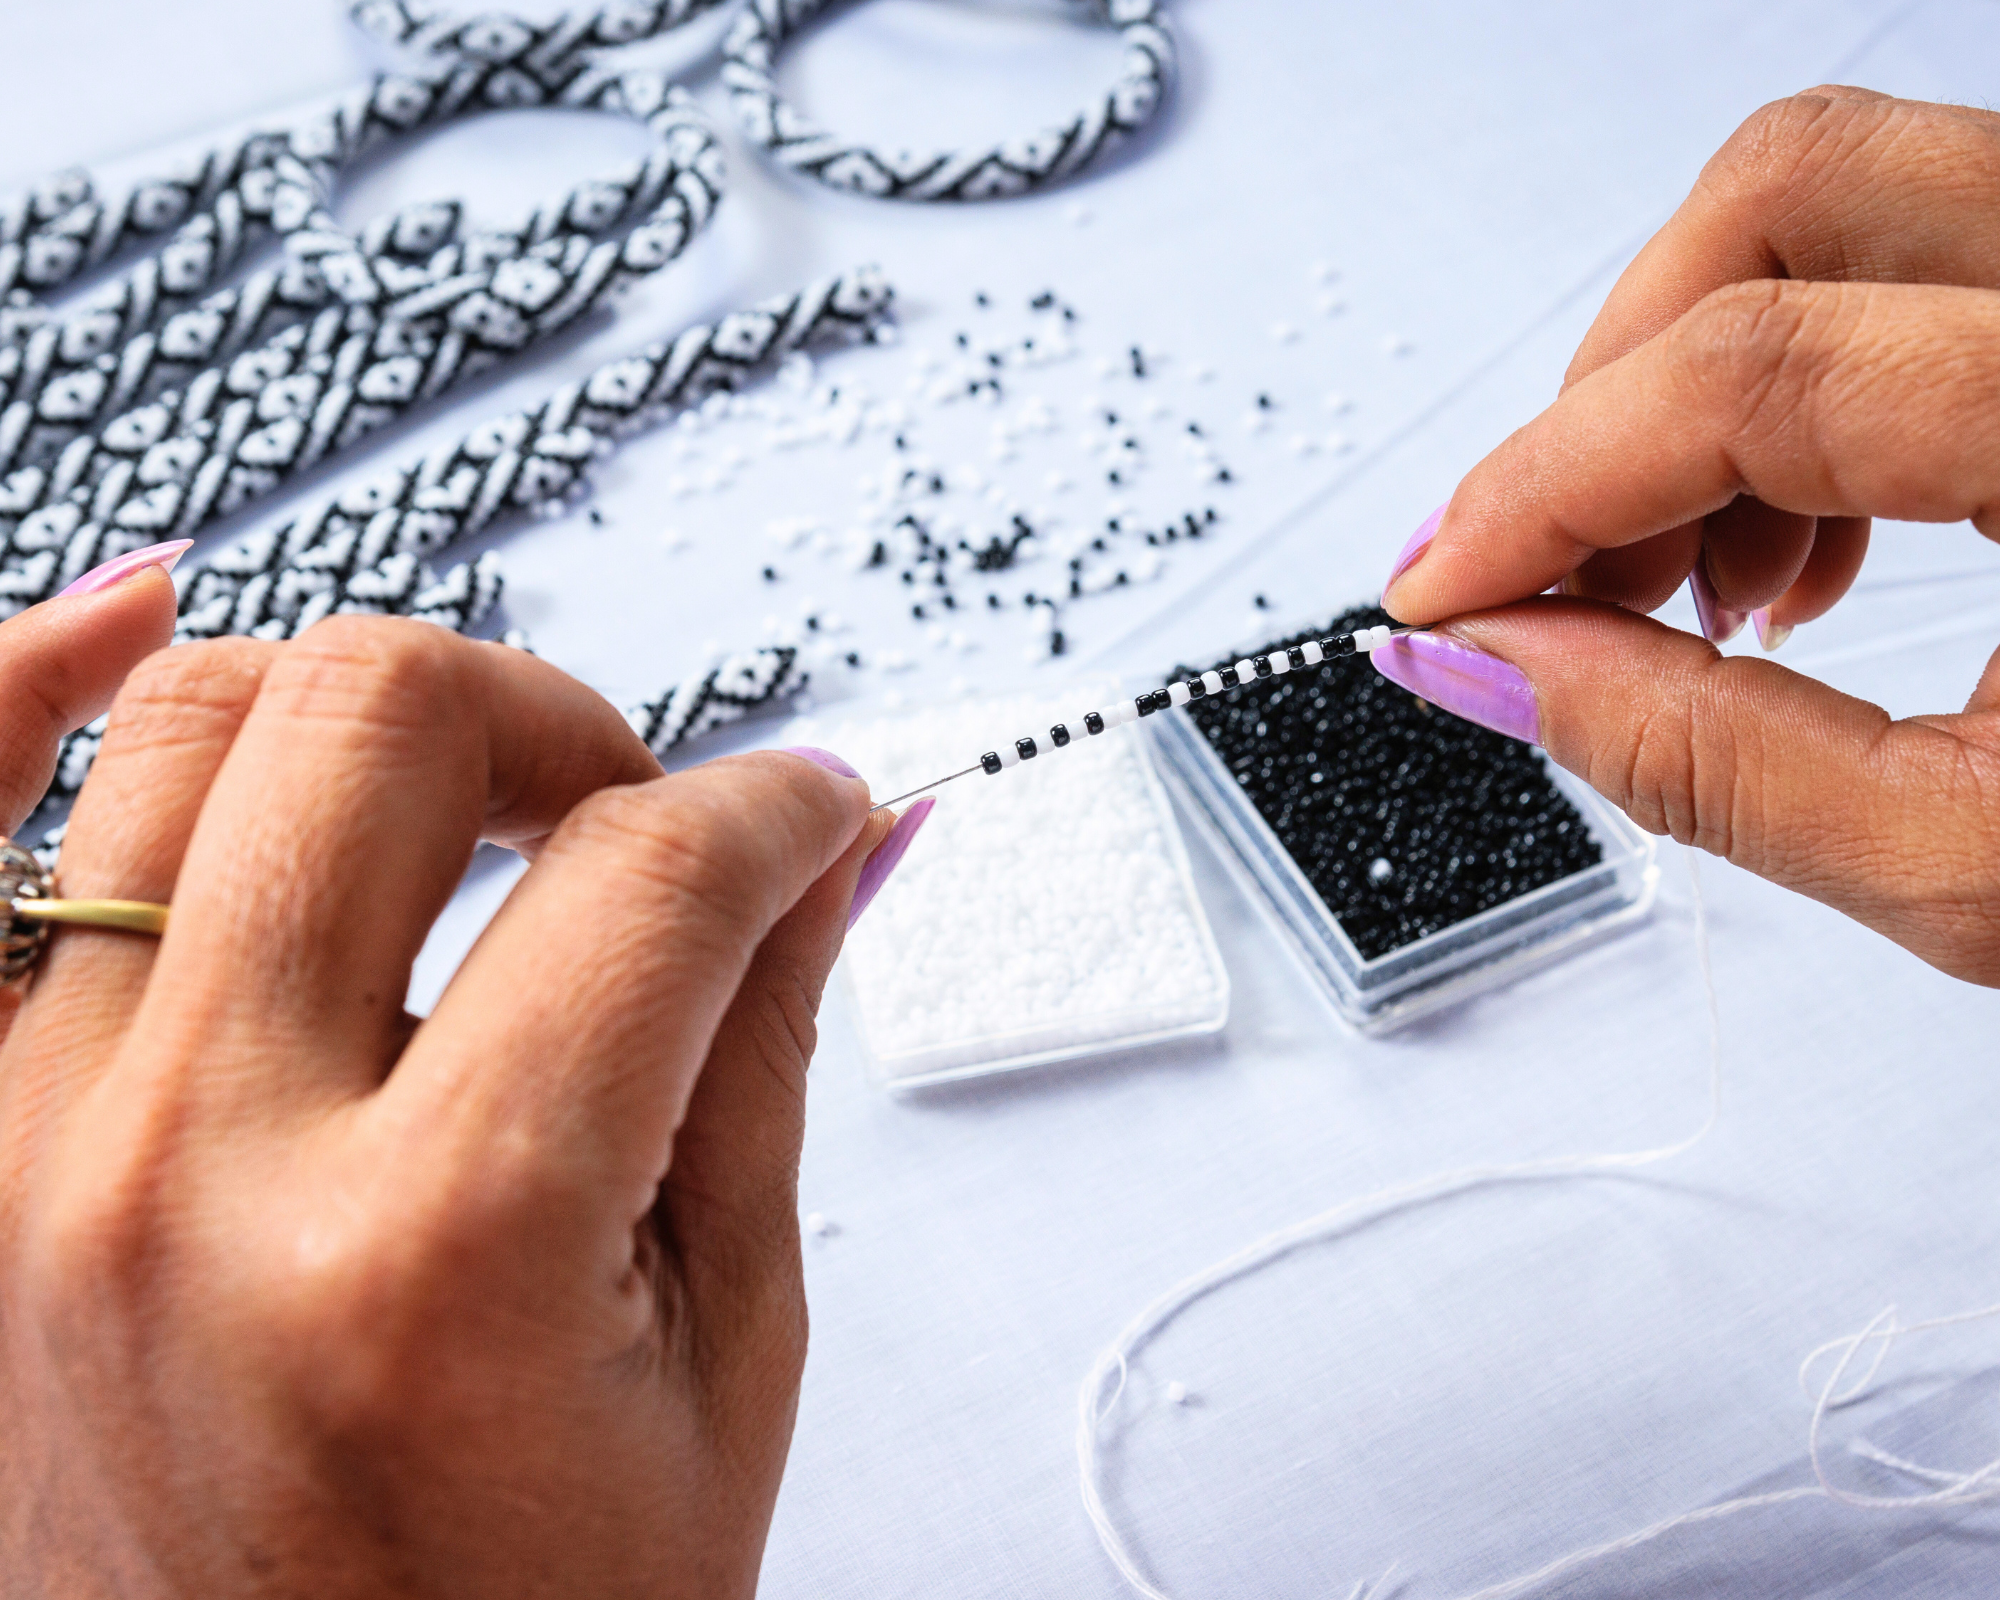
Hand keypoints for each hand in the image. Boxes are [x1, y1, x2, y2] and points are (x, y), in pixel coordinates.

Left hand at [0, 614, 901, 1596]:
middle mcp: (196, 1170)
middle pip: (394, 717)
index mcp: (440, 1250)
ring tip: (458, 789)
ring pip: (190, 718)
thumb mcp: (716, 1356)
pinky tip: (128, 613)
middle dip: (568, 721)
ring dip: (371, 703)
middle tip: (634, 813)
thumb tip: (836, 852)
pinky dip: (12, 686)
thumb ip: (763, 1051)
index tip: (810, 821)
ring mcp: (35, 1150)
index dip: (775, 813)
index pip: (649, 880)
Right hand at [1373, 87, 1999, 984]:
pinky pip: (1924, 252)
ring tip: (1676, 589)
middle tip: (1543, 570)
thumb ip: (1715, 765)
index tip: (1448, 585)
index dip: (1545, 483)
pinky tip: (1788, 552)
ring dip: (1691, 379)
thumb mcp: (1997, 874)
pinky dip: (1796, 382)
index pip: (1758, 372)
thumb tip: (1506, 669)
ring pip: (1844, 198)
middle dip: (1607, 387)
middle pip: (1788, 190)